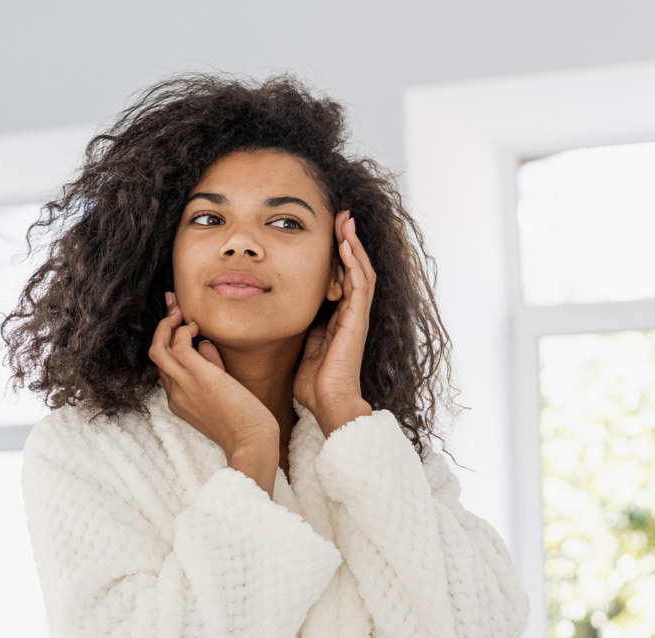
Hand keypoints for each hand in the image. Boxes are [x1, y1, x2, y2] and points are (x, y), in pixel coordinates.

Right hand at [149, 291, 278, 458]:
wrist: (252, 441)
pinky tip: (197, 327)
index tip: (175, 322)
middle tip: (174, 308)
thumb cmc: (244, 421)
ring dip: (167, 325)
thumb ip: (211, 368)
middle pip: (156, 354)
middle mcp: (175, 393)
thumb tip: (206, 343)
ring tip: (182, 312)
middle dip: (162, 327)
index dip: (167, 342)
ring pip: (158, 348)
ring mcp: (184, 386)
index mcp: (179, 401)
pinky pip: (178, 346)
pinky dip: (183, 331)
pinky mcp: (199, 377)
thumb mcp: (221, 392)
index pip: (164, 366)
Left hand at [294, 211, 374, 434]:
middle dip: (349, 241)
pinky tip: (345, 244)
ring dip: (354, 245)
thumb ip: (305, 330)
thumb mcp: (304, 348)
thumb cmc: (314, 384)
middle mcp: (353, 314)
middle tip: (342, 216)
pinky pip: (360, 285)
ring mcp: (358, 316)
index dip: (339, 255)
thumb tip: (292, 315)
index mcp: (340, 320)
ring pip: (362, 271)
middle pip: (356, 268)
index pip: (343, 278)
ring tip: (346, 221)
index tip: (330, 233)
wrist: (329, 403)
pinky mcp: (358, 320)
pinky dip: (354, 263)